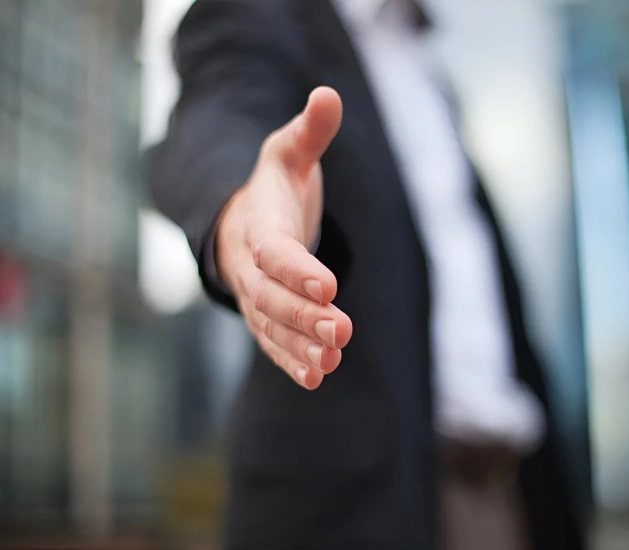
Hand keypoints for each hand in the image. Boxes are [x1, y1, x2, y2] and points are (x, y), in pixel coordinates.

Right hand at [216, 87, 351, 389]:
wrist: (241, 219)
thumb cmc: (274, 185)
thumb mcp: (289, 152)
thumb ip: (310, 131)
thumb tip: (328, 94)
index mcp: (259, 224)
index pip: (274, 250)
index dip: (297, 268)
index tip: (328, 286)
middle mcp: (251, 265)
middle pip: (271, 296)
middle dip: (304, 315)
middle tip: (340, 331)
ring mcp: (254, 295)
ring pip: (271, 325)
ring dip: (299, 345)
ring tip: (330, 362)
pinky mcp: (263, 315)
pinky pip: (272, 341)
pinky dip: (291, 359)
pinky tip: (315, 376)